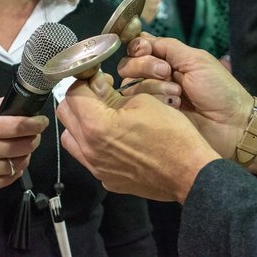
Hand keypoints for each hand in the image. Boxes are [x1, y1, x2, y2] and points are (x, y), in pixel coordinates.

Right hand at [0, 98, 47, 195]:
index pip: (17, 126)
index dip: (35, 123)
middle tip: (33, 134)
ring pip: (19, 163)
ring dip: (26, 154)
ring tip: (21, 148)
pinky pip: (11, 178)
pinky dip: (16, 169)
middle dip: (33, 138)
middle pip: (23, 145)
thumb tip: (16, 102)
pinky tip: (12, 161)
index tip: (42, 121)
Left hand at [57, 73, 219, 202]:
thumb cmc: (172, 134)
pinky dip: (91, 142)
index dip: (85, 80)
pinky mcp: (105, 179)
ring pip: (70, 137)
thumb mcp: (143, 101)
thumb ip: (112, 93)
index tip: (97, 77)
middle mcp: (88, 148)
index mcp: (96, 125)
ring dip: (80, 121)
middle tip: (100, 92)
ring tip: (102, 115)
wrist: (190, 174)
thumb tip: (97, 86)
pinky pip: (86, 156)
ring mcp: (95, 166)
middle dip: (79, 98)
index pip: (73, 93)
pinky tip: (112, 138)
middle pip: (65, 113)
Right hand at [119, 34, 256, 166]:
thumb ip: (167, 46)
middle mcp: (154, 77)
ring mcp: (150, 98)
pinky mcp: (149, 117)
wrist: (231, 125)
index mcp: (166, 60)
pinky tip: (174, 107)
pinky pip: (135, 105)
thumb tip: (141, 38)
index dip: (137, 47)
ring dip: (155, 87)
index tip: (145, 50)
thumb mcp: (195, 60)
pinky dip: (155, 102)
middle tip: (167, 73)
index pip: (138, 47)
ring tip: (177, 95)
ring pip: (130, 84)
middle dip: (145, 66)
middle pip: (128, 65)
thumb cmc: (219, 90)